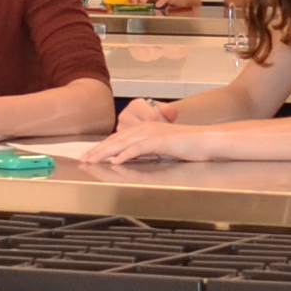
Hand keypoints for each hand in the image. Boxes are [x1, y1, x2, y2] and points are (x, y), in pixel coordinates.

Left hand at [69, 98, 191, 166]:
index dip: (102, 148)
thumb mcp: (163, 149)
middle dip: (98, 150)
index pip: (118, 139)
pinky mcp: (160, 142)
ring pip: (123, 144)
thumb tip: (133, 160)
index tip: (89, 156)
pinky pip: (139, 148)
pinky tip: (116, 161)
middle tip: (83, 160)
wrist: (207, 140)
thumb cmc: (189, 146)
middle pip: (116, 140)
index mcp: (145, 130)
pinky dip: (126, 154)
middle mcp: (146, 129)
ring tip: (92, 161)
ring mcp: (152, 134)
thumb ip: (147, 152)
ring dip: (106, 153)